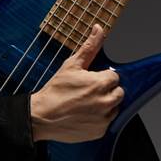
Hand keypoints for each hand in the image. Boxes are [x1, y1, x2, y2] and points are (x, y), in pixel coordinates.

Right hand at [30, 24, 123, 142]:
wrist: (42, 116)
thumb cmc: (55, 90)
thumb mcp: (72, 65)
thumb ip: (89, 47)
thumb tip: (99, 29)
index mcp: (101, 83)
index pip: (114, 76)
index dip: (102, 77)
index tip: (91, 80)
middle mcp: (106, 102)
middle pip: (119, 92)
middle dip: (107, 90)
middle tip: (89, 92)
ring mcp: (103, 118)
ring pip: (115, 107)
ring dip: (106, 104)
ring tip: (87, 103)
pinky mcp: (99, 131)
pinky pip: (107, 122)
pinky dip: (99, 119)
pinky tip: (85, 114)